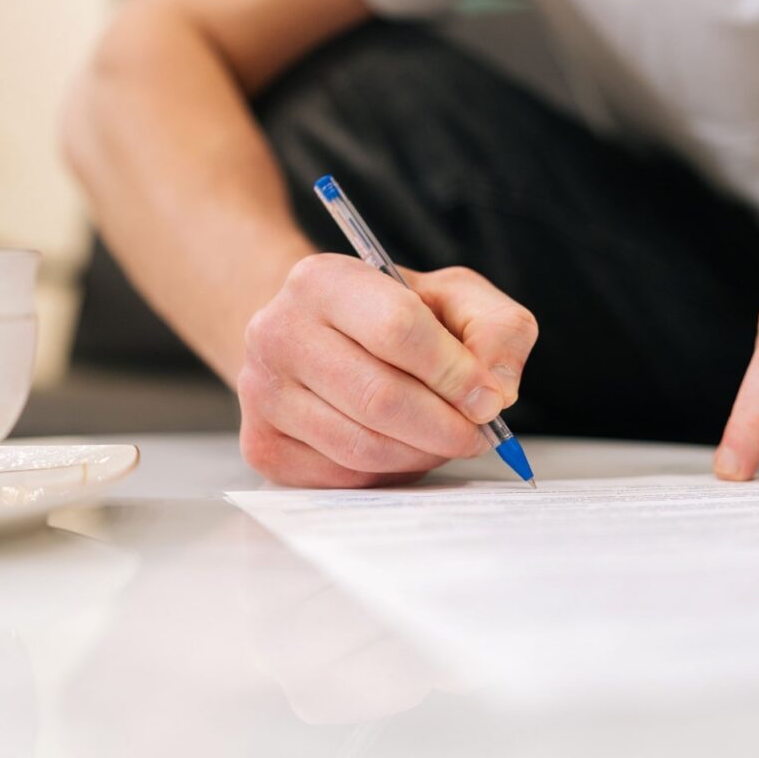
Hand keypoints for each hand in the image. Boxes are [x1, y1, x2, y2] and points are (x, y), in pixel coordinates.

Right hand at [238, 254, 537, 485]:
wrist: (316, 337)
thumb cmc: (390, 317)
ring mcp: (261, 392)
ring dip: (421, 454)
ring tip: (443, 439)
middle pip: (380, 397)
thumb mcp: (452, 298)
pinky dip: (388, 473)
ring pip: (362, 446)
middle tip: (477, 434)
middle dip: (445, 426)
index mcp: (322, 280)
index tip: (488, 398)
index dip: (454, 372)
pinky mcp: (263, 445)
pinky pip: (342, 477)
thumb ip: (496, 329)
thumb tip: (497, 391)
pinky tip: (401, 449)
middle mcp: (277, 332)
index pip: (397, 328)